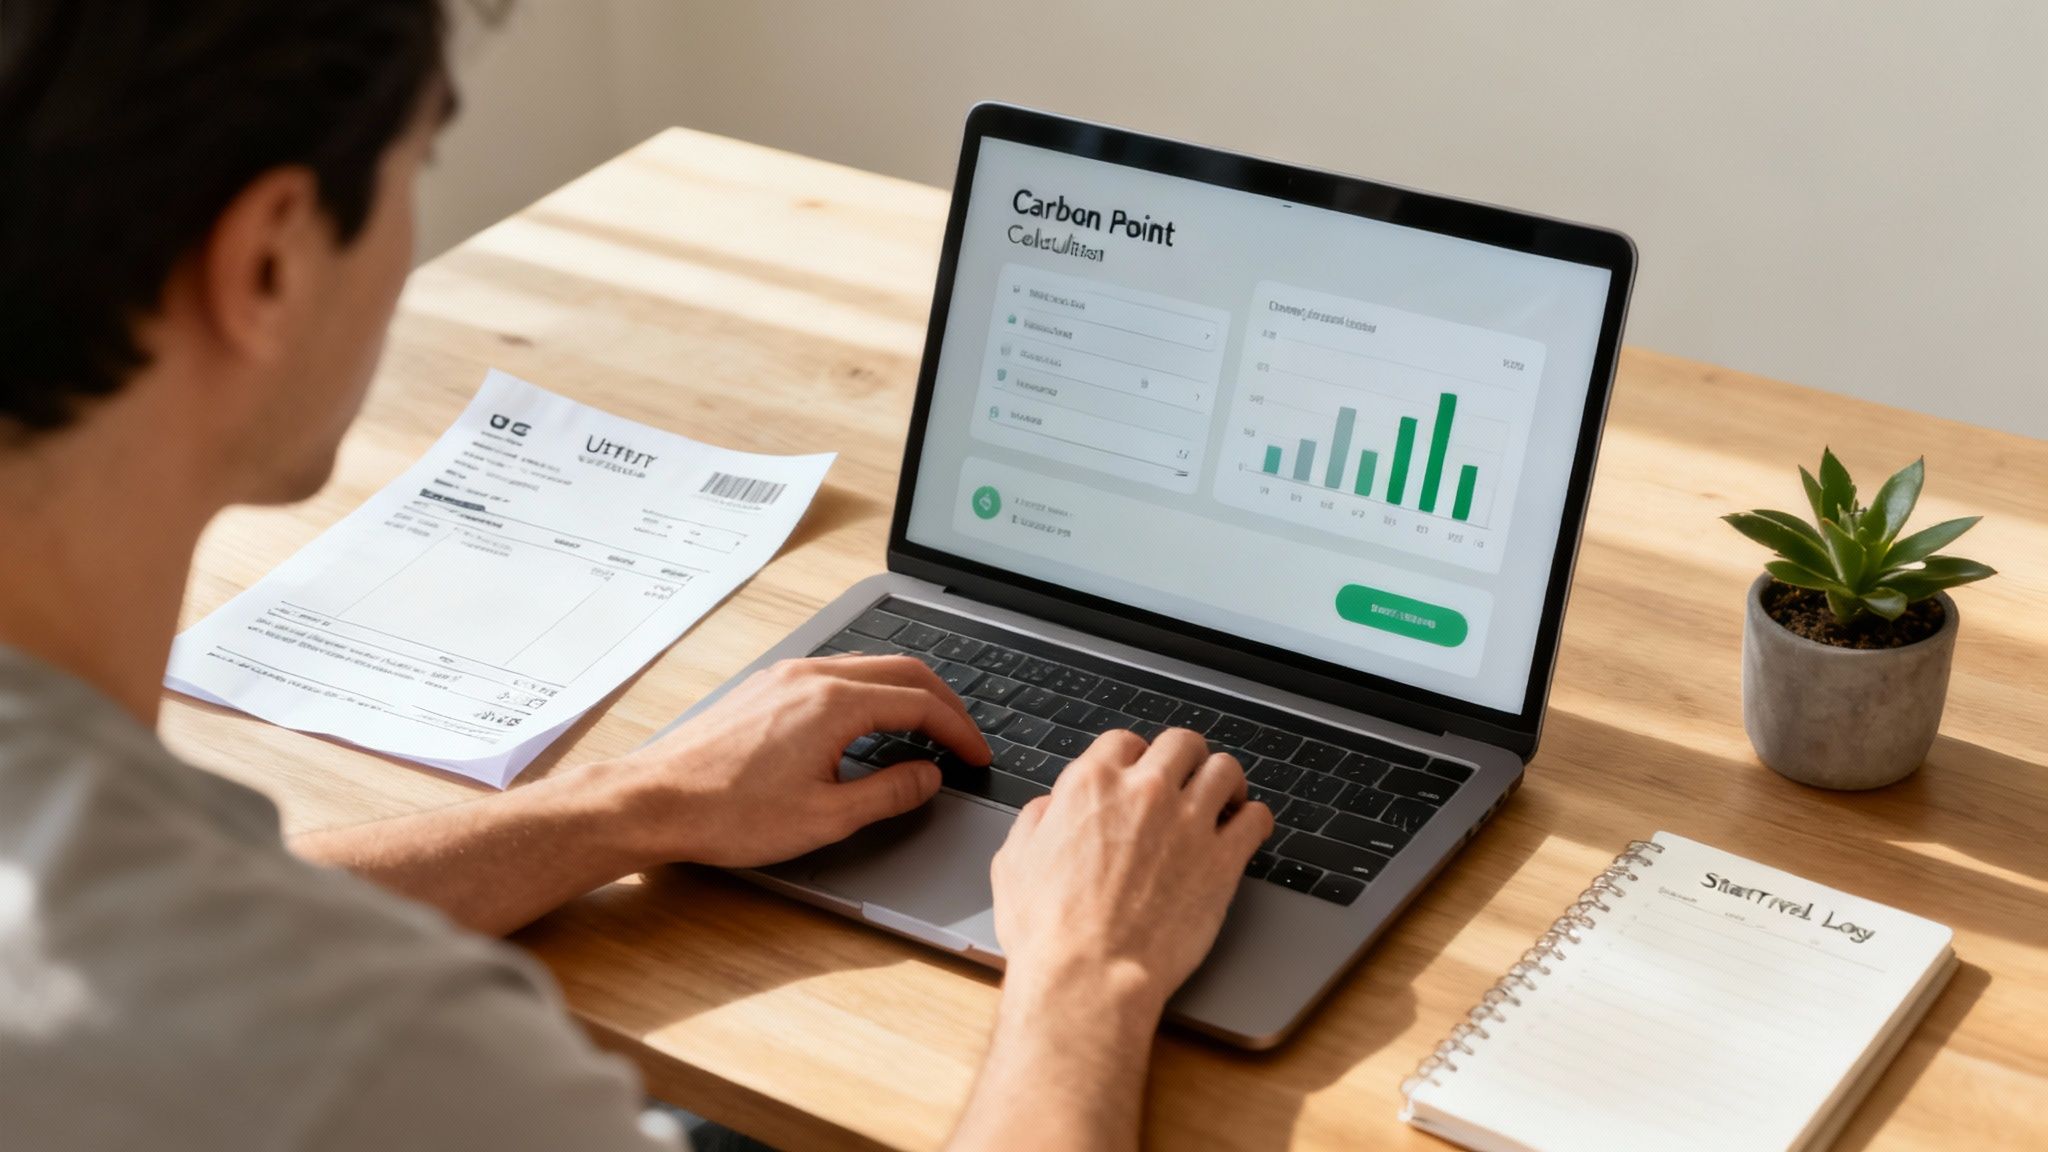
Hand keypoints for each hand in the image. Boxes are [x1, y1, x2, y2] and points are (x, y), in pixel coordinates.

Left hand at [586, 655, 990, 869]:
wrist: (652, 800)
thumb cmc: (728, 813)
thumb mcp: (825, 818)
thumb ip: (889, 793)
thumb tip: (929, 776)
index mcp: (833, 703)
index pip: (921, 702)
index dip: (960, 730)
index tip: (977, 756)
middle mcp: (812, 675)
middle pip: (902, 669)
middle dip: (943, 702)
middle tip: (964, 738)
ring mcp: (785, 676)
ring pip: (868, 667)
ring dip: (906, 693)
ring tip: (926, 731)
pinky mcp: (766, 687)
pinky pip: (835, 674)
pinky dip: (870, 693)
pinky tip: (869, 725)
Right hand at [990, 728, 1272, 1022]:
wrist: (1088, 976)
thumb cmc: (1048, 930)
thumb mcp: (1014, 861)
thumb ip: (1036, 820)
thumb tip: (1052, 808)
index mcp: (1092, 785)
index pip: (1125, 741)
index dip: (1136, 756)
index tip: (1142, 772)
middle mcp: (1145, 792)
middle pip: (1183, 742)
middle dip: (1186, 757)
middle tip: (1188, 778)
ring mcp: (1188, 823)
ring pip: (1225, 770)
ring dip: (1225, 781)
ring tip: (1224, 798)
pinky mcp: (1222, 861)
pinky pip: (1256, 818)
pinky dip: (1253, 819)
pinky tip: (1245, 829)